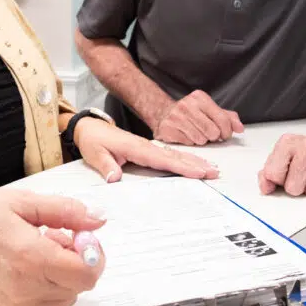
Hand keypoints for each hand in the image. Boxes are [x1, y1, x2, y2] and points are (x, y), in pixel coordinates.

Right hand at [0, 187, 106, 305]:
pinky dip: (46, 288)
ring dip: (62, 275)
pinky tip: (26, 267)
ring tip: (37, 250)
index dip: (92, 253)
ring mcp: (16, 305)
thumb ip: (66, 211)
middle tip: (54, 236)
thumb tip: (97, 219)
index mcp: (30, 257)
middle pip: (79, 286)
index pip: (87, 273)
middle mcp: (24, 287)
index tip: (79, 235)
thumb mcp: (23, 201)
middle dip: (76, 260)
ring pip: (65, 298)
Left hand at [74, 119, 218, 181]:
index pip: (162, 159)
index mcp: (135, 148)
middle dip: (195, 164)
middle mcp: (146, 146)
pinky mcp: (148, 149)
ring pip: (175, 155)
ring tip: (211, 168)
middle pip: (175, 157)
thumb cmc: (93, 141)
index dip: (181, 167)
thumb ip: (106, 166)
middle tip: (214, 172)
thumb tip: (115, 178)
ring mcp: (149, 147)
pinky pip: (170, 155)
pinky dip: (184, 159)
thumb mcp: (94, 153)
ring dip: (194, 161)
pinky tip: (194, 163)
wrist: (91, 128)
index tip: (198, 172)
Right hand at [152, 90, 243, 144]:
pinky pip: (188, 143)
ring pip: (200, 139)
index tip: (224, 134)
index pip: (222, 119)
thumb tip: (239, 128)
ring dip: (201, 140)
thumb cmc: (190, 113)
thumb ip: (228, 117)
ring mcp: (175, 116)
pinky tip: (186, 135)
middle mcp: (187, 105)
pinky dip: (190, 143)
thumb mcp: (210, 110)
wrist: (163, 113)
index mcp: (199, 97)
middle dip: (213, 136)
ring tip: (196, 133)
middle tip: (209, 134)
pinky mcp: (167, 128)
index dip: (227, 131)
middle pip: (212, 131)